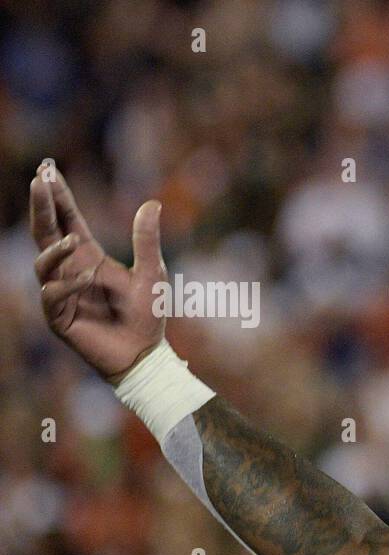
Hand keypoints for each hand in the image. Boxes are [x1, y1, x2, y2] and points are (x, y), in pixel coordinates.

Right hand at [30, 162, 167, 382]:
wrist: (146, 353)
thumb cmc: (147, 314)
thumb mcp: (152, 272)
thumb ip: (146, 240)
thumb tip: (153, 203)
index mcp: (88, 256)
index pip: (67, 219)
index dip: (57, 196)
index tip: (47, 170)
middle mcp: (69, 270)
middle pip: (46, 233)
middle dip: (42, 207)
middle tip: (38, 181)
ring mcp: (61, 292)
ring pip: (43, 263)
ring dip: (54, 250)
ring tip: (72, 240)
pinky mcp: (59, 317)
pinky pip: (53, 295)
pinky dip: (67, 285)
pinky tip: (85, 278)